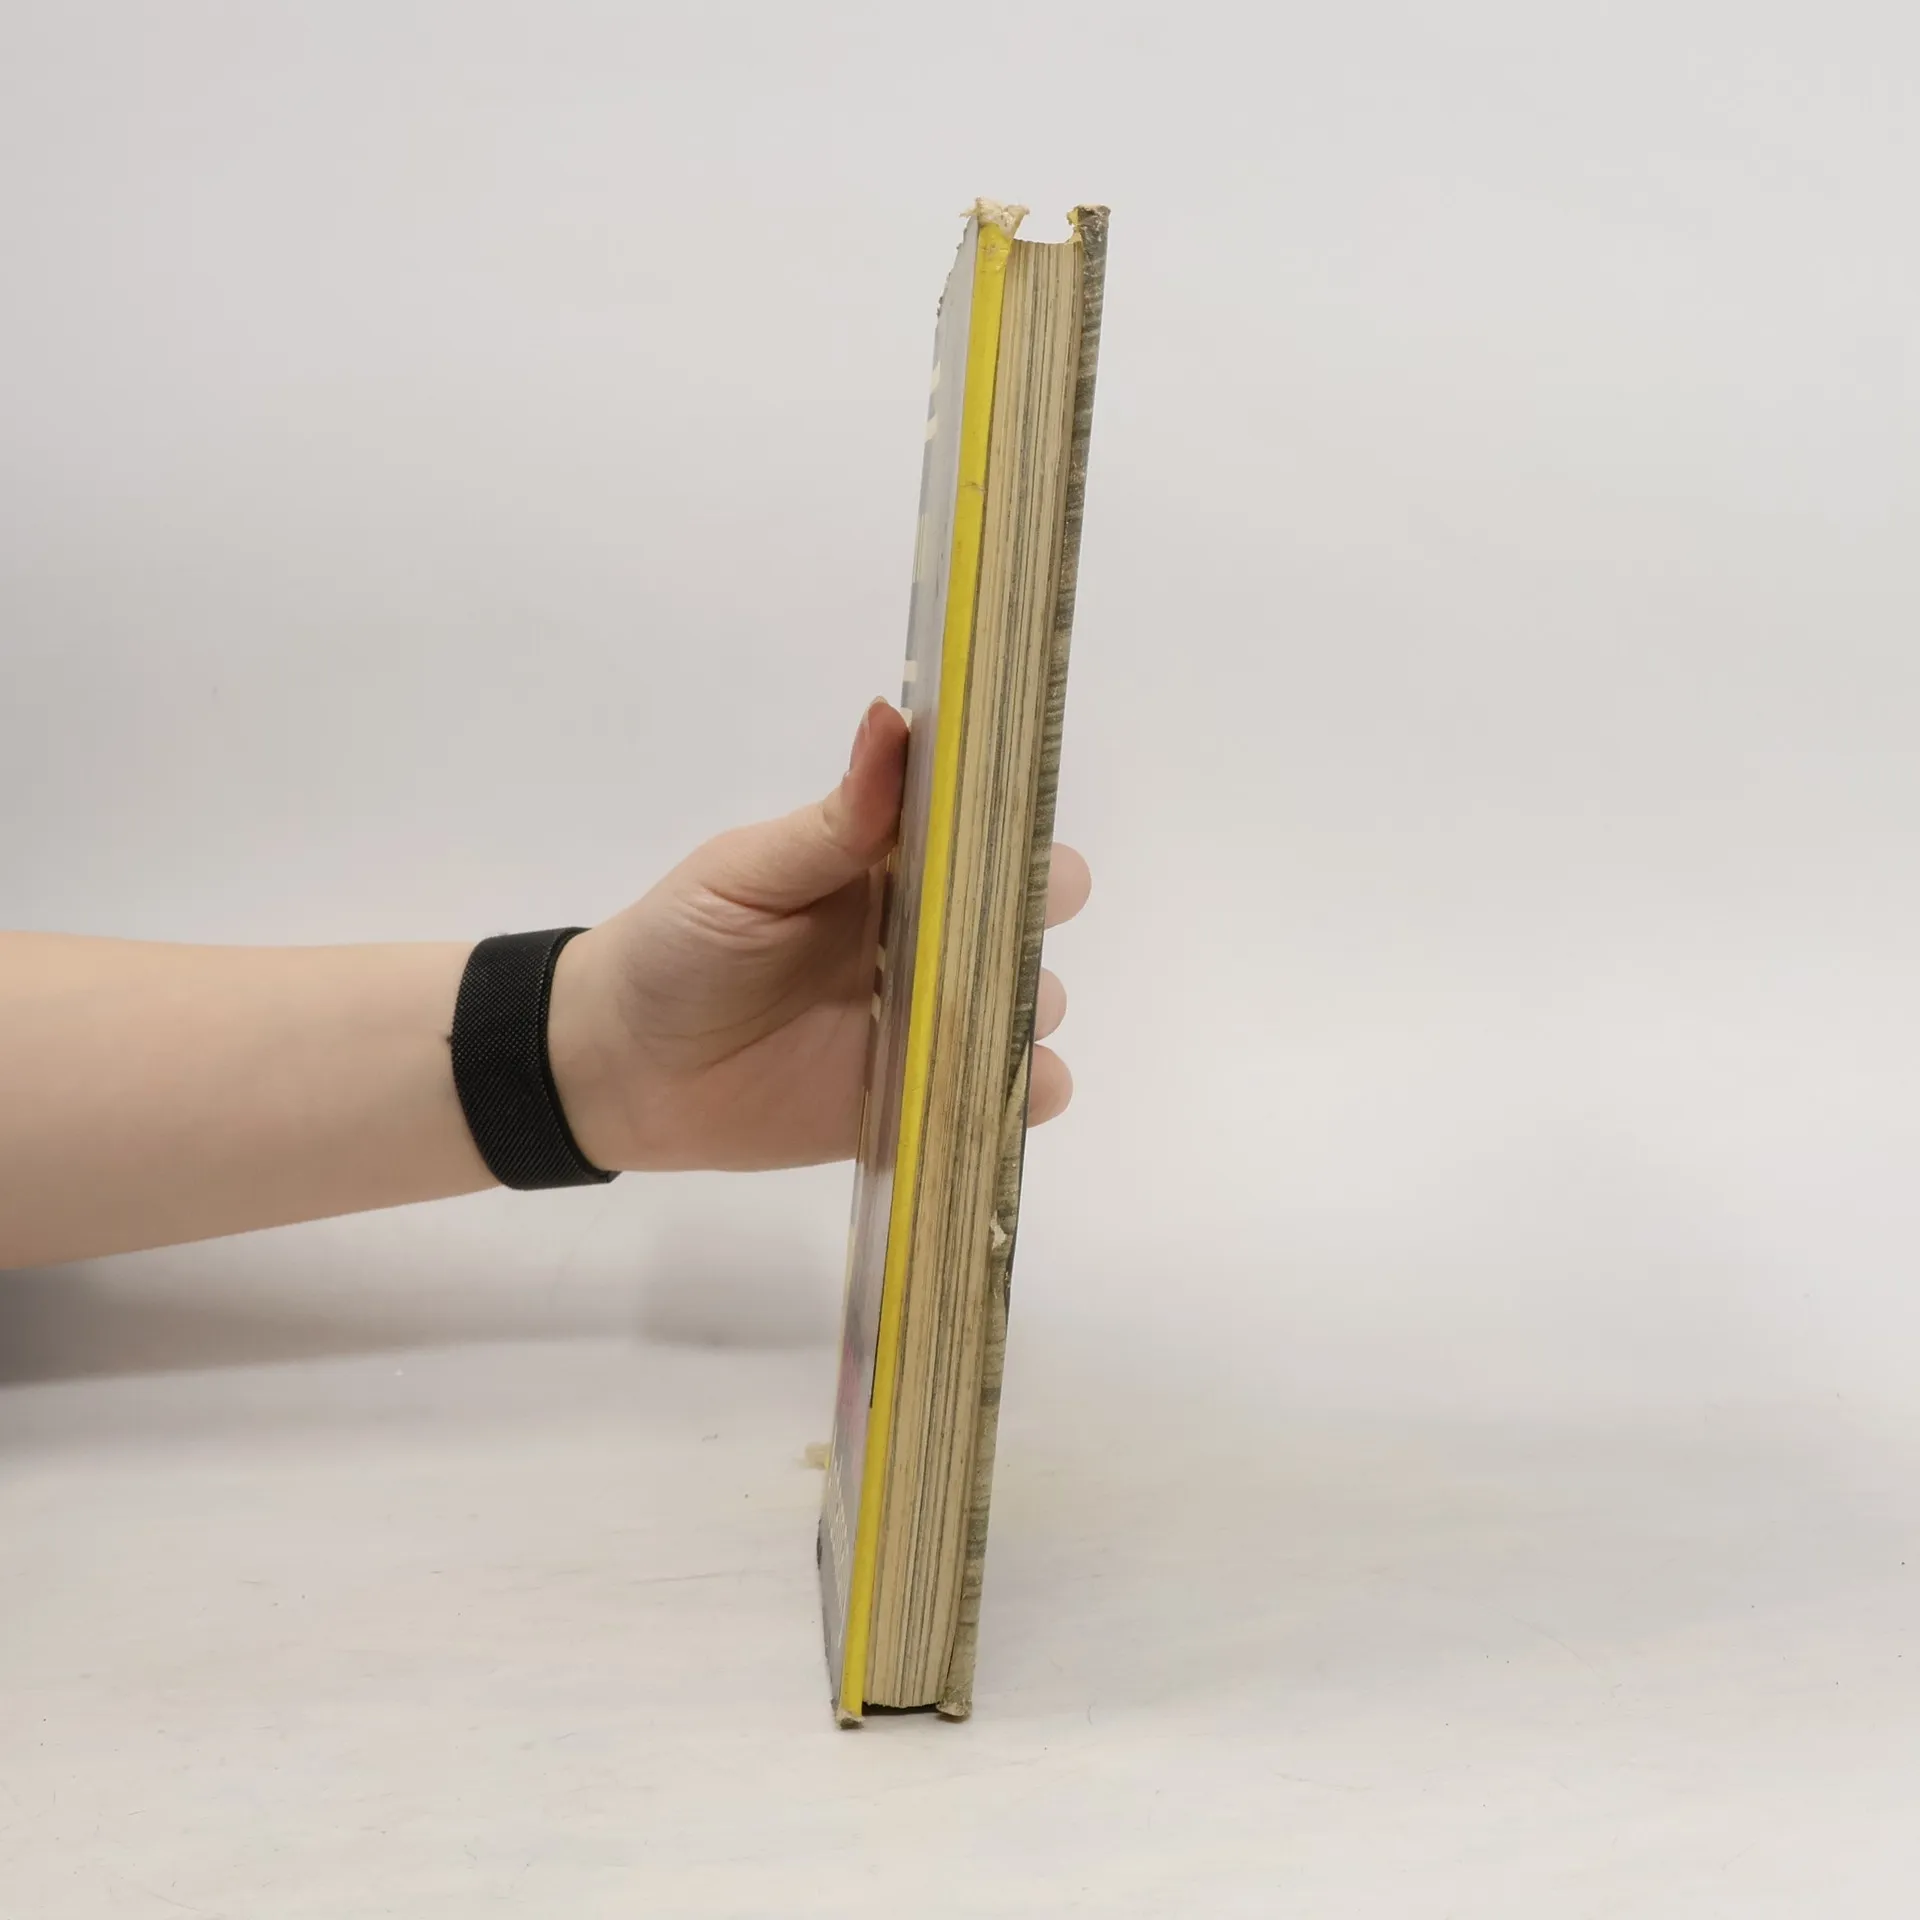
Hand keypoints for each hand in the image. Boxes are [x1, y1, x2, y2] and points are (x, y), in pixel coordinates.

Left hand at [547, 699, 1090, 1172]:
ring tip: (965, 1018)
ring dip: (1023, 1010)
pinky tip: (984, 1086)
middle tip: (988, 934)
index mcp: (896, 868)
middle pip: (1030, 917)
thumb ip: (834, 818)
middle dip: (1036, 919)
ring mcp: (933, 1022)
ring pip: (1030, 1008)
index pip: (991, 832)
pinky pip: (1007, 1098)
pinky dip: (1022, 1094)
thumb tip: (892, 718)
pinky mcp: (924, 1098)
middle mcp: (931, 941)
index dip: (1018, 826)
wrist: (625, 1065)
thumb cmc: (681, 945)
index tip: (1017, 829)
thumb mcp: (747, 873)